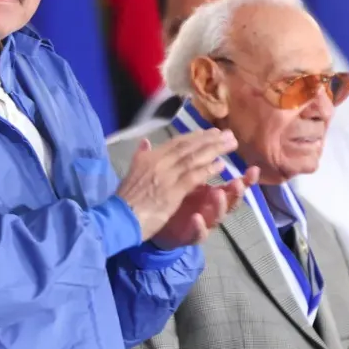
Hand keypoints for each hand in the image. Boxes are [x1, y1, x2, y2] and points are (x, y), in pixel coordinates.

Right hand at [115, 130, 237, 242]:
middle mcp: (159, 163)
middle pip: (189, 147)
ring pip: (194, 159)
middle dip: (209, 139)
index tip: (209, 132)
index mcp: (149, 157)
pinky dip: (208, 170)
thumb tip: (144, 141)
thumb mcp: (131, 172)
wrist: (118, 217)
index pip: (176, 143)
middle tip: (227, 133)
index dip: (194, 136)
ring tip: (230, 144)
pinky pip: (193, 177)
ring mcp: (166, 177)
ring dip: (214, 150)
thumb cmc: (125, 198)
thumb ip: (140, 156)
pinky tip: (221, 165)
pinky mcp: (172, 192)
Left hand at [151, 169, 258, 248]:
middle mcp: (213, 207)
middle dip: (237, 191)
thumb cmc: (177, 198)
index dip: (247, 179)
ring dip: (220, 205)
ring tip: (218, 193)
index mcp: (215, 193)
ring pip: (218, 216)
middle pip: (232, 201)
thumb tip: (198, 136)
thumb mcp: (186, 177)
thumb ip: (194, 161)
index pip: (235, 184)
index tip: (255, 169)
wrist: (158, 224)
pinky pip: (198, 233)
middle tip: (238, 182)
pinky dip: (199, 226)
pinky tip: (196, 218)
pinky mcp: (191, 235)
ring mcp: (204, 222)